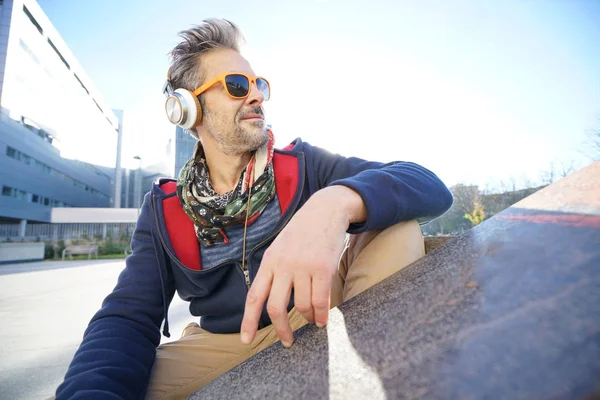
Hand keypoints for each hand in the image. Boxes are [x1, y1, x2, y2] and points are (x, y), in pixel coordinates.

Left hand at [240, 185, 365, 346]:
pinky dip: (321, 315)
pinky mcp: (324, 268)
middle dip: (281, 330)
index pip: (254, 296)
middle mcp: (284, 265)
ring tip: (311, 321)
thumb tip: (267, 300)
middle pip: (276, 307)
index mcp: (269, 261)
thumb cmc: (302, 231)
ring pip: (302, 306)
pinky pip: (321, 301)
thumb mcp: (280, 247)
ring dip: (307, 319)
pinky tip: (322, 319)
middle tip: (287, 342)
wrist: (325, 210)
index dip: (248, 321)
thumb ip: (273, 271)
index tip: (245, 340)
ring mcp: (304, 267)